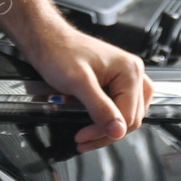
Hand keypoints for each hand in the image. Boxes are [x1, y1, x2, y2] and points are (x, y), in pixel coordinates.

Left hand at [20, 22, 152, 151]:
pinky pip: (118, 109)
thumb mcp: (79, 82)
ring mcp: (125, 79)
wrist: (48, 41)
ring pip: (126, 116)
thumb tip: (118, 131)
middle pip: (130, 119)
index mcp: (129, 71)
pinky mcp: (116, 83)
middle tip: (83, 139)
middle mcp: (132, 73)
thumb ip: (100, 107)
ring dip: (106, 130)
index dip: (105, 131)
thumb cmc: (60, 52)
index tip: (84, 137)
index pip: (129, 116)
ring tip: (86, 137)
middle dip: (105, 133)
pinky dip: (104, 120)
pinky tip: (90, 125)